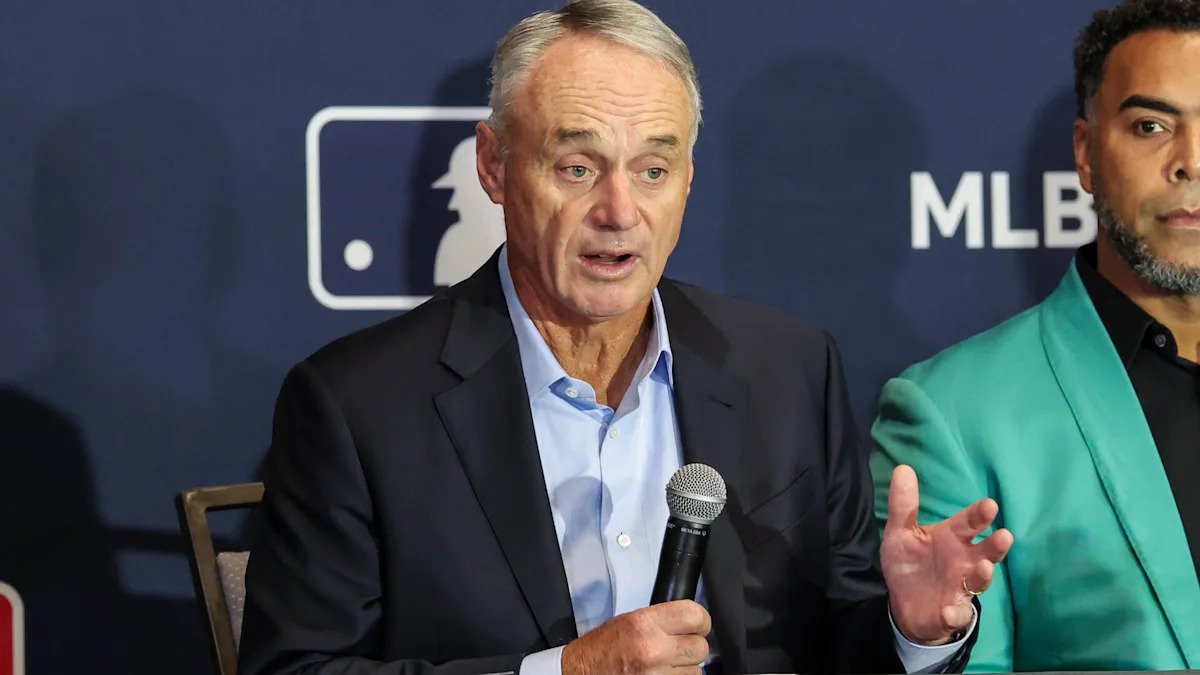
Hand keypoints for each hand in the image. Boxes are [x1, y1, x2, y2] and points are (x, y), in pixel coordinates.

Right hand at [561, 600, 711, 674]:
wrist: (582, 674)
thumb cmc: (603, 648)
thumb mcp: (630, 620)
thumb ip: (661, 620)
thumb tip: (690, 622)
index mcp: (645, 624)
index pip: (695, 615)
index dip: (700, 621)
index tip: (697, 625)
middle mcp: (654, 650)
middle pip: (701, 647)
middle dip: (692, 647)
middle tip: (677, 647)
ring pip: (697, 671)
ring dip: (685, 669)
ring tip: (664, 665)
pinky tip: (662, 674)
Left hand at [881, 465, 1013, 644]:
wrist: (904, 604)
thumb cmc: (910, 563)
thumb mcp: (900, 533)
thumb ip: (903, 505)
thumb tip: (902, 468)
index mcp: (952, 538)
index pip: (970, 523)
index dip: (980, 515)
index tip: (990, 505)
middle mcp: (963, 561)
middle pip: (986, 551)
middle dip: (996, 545)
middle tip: (1004, 536)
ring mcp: (960, 587)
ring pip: (978, 581)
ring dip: (982, 575)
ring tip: (983, 567)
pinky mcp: (951, 612)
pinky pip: (957, 613)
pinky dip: (955, 613)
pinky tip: (948, 611)